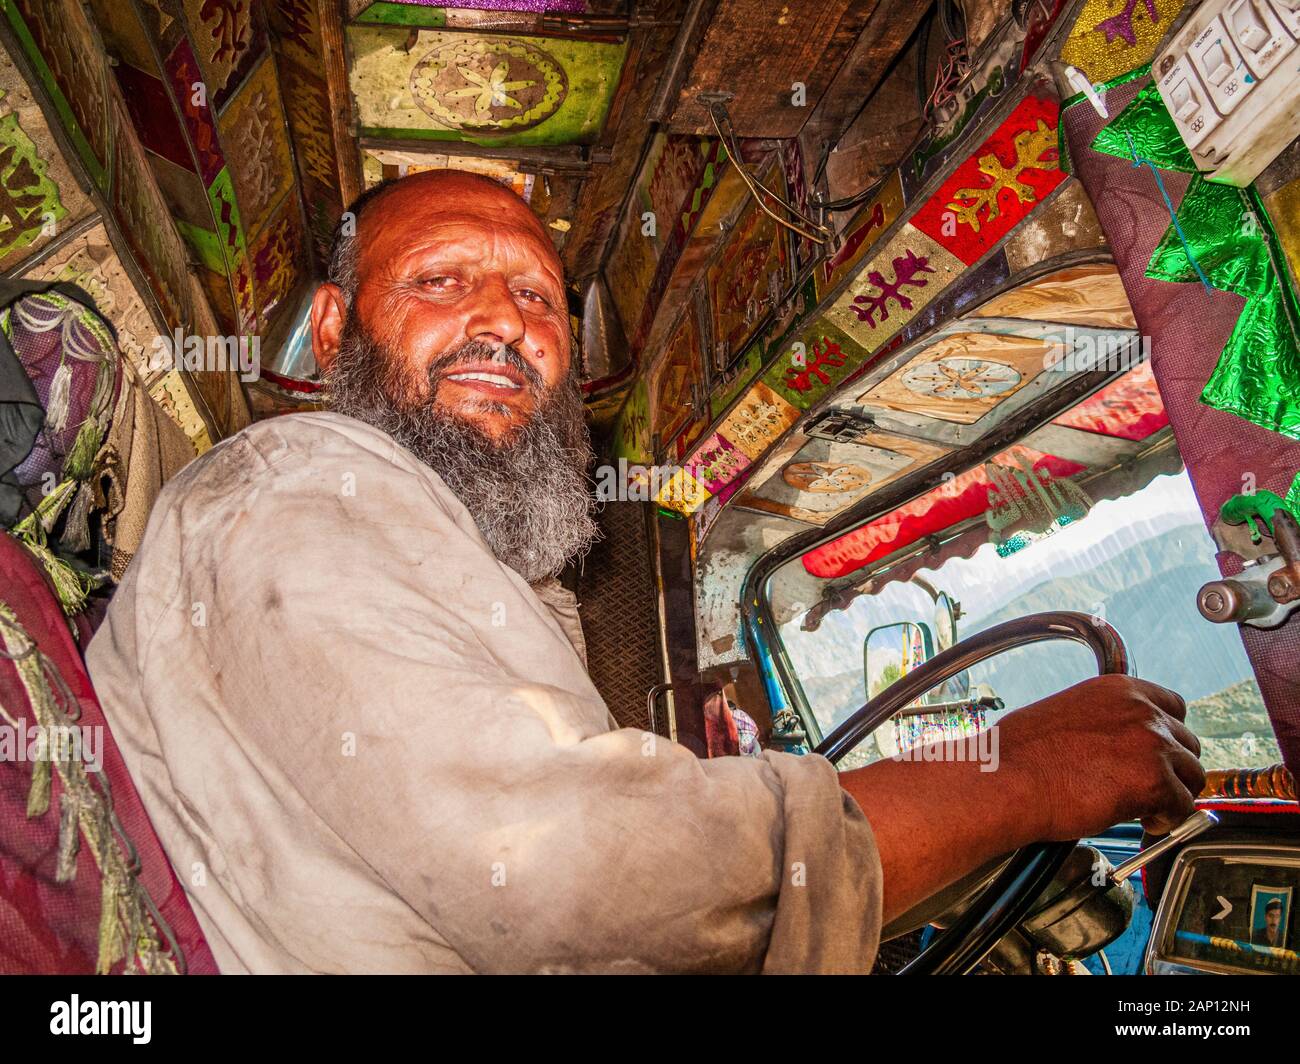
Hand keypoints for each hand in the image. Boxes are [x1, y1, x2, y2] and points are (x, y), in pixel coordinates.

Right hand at [999, 674, 1204, 839]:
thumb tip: (1118, 745)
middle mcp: (1141, 711)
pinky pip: (1182, 807)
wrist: (1006, 780)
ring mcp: (1152, 745)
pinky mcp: (1154, 783)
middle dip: (1172, 768)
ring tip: (1146, 809)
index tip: (1158, 753)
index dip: (1168, 735)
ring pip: (1192, 775)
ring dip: (1172, 794)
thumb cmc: (1020, 755)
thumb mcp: (1066, 714)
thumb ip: (1104, 723)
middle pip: (1187, 743)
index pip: (1174, 706)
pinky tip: (1142, 822)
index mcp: (1118, 689)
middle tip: (1149, 787)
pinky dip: (1167, 820)